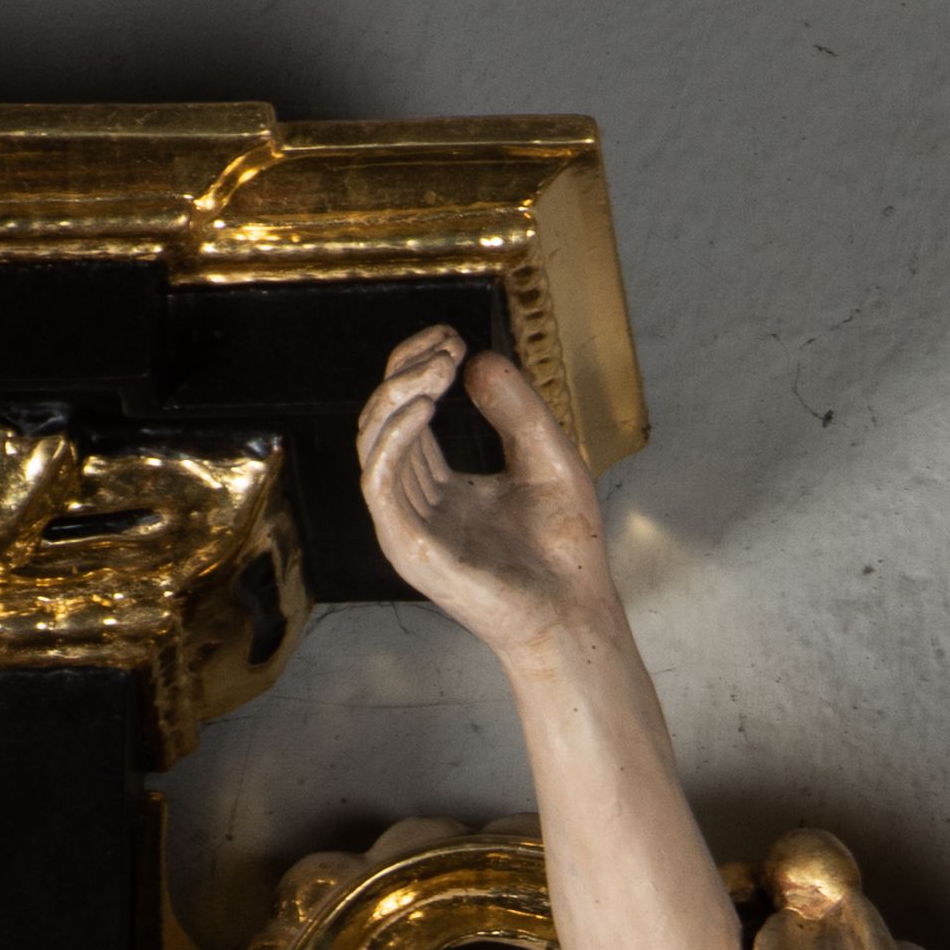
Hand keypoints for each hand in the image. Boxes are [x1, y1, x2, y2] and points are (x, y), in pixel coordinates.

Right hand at [358, 324, 613, 663]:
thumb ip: (513, 409)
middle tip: (445, 346)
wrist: (577, 612)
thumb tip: (475, 358)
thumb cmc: (566, 549)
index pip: (408, 413)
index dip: (418, 367)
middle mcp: (418, 505)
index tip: (450, 337)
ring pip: (373, 443)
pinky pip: (379, 483)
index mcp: (442, 487)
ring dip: (398, 395)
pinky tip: (424, 406)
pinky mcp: (409, 549)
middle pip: (383, 420)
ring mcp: (409, 528)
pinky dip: (394, 438)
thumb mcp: (546, 457)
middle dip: (407, 372)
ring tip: (438, 367)